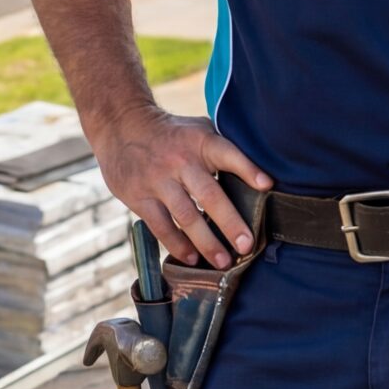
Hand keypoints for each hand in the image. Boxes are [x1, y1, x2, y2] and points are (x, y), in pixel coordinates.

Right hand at [91, 105, 270, 268]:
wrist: (121, 125)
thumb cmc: (172, 133)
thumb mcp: (198, 129)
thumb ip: (223, 149)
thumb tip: (260, 177)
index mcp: (199, 141)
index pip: (227, 154)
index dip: (248, 169)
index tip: (267, 186)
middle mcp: (180, 161)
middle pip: (209, 194)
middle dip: (230, 222)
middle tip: (247, 245)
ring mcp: (158, 180)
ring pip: (185, 216)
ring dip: (206, 242)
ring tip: (223, 262)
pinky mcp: (139, 197)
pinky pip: (161, 226)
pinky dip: (177, 244)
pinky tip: (191, 257)